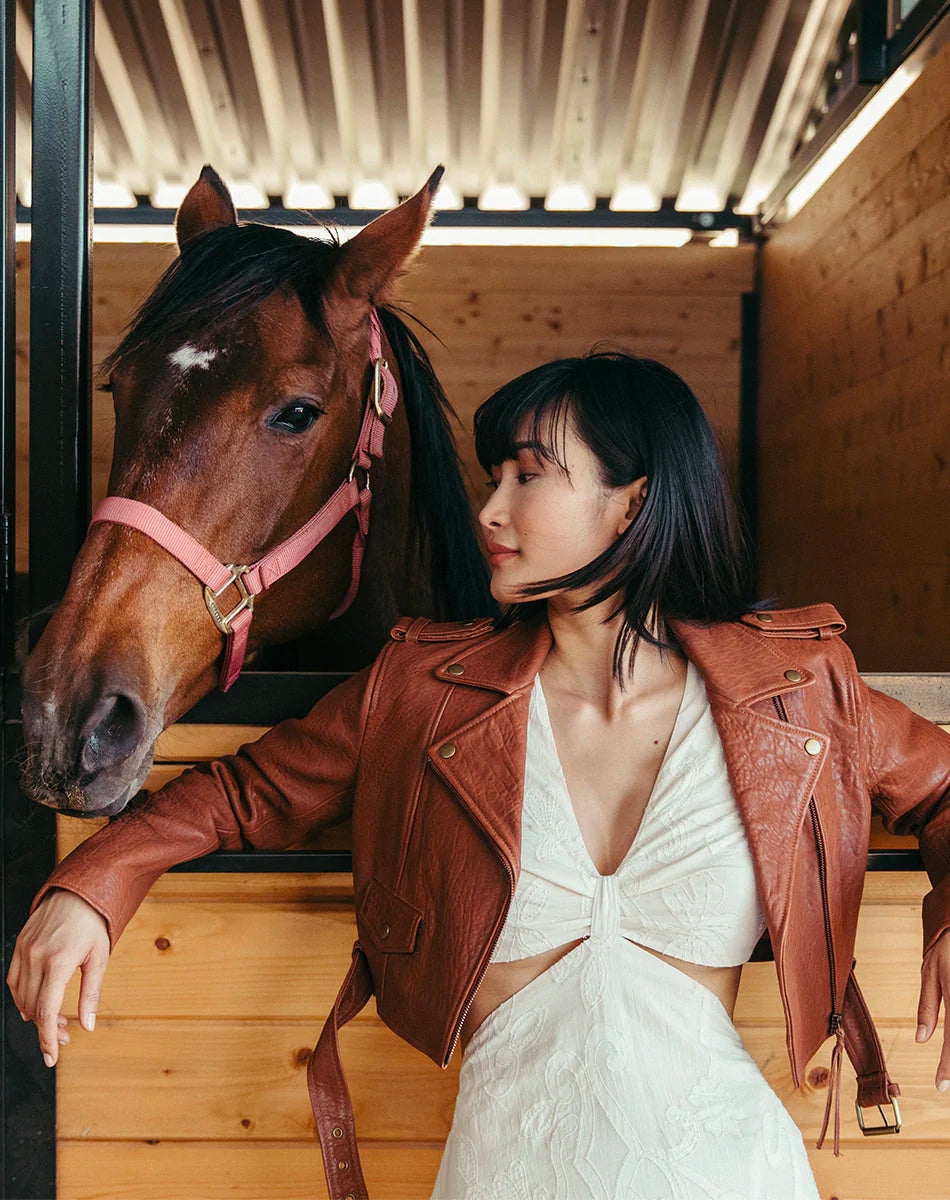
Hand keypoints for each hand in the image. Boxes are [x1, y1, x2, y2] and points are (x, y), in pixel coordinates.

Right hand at [6, 889, 109, 1066]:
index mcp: (59, 961)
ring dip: (35, 1016)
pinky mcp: (18, 946)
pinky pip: (14, 981)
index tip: (51, 1058)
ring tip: (55, 1023)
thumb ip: (91, 994)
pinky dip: (23, 998)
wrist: (78, 892)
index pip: (47, 1011)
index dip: (47, 1039)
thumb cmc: (94, 923)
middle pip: (34, 1008)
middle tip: (65, 1037)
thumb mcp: (100, 958)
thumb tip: (88, 1026)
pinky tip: (35, 1006)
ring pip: (21, 997)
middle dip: (47, 1029)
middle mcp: (36, 957)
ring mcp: (24, 951)